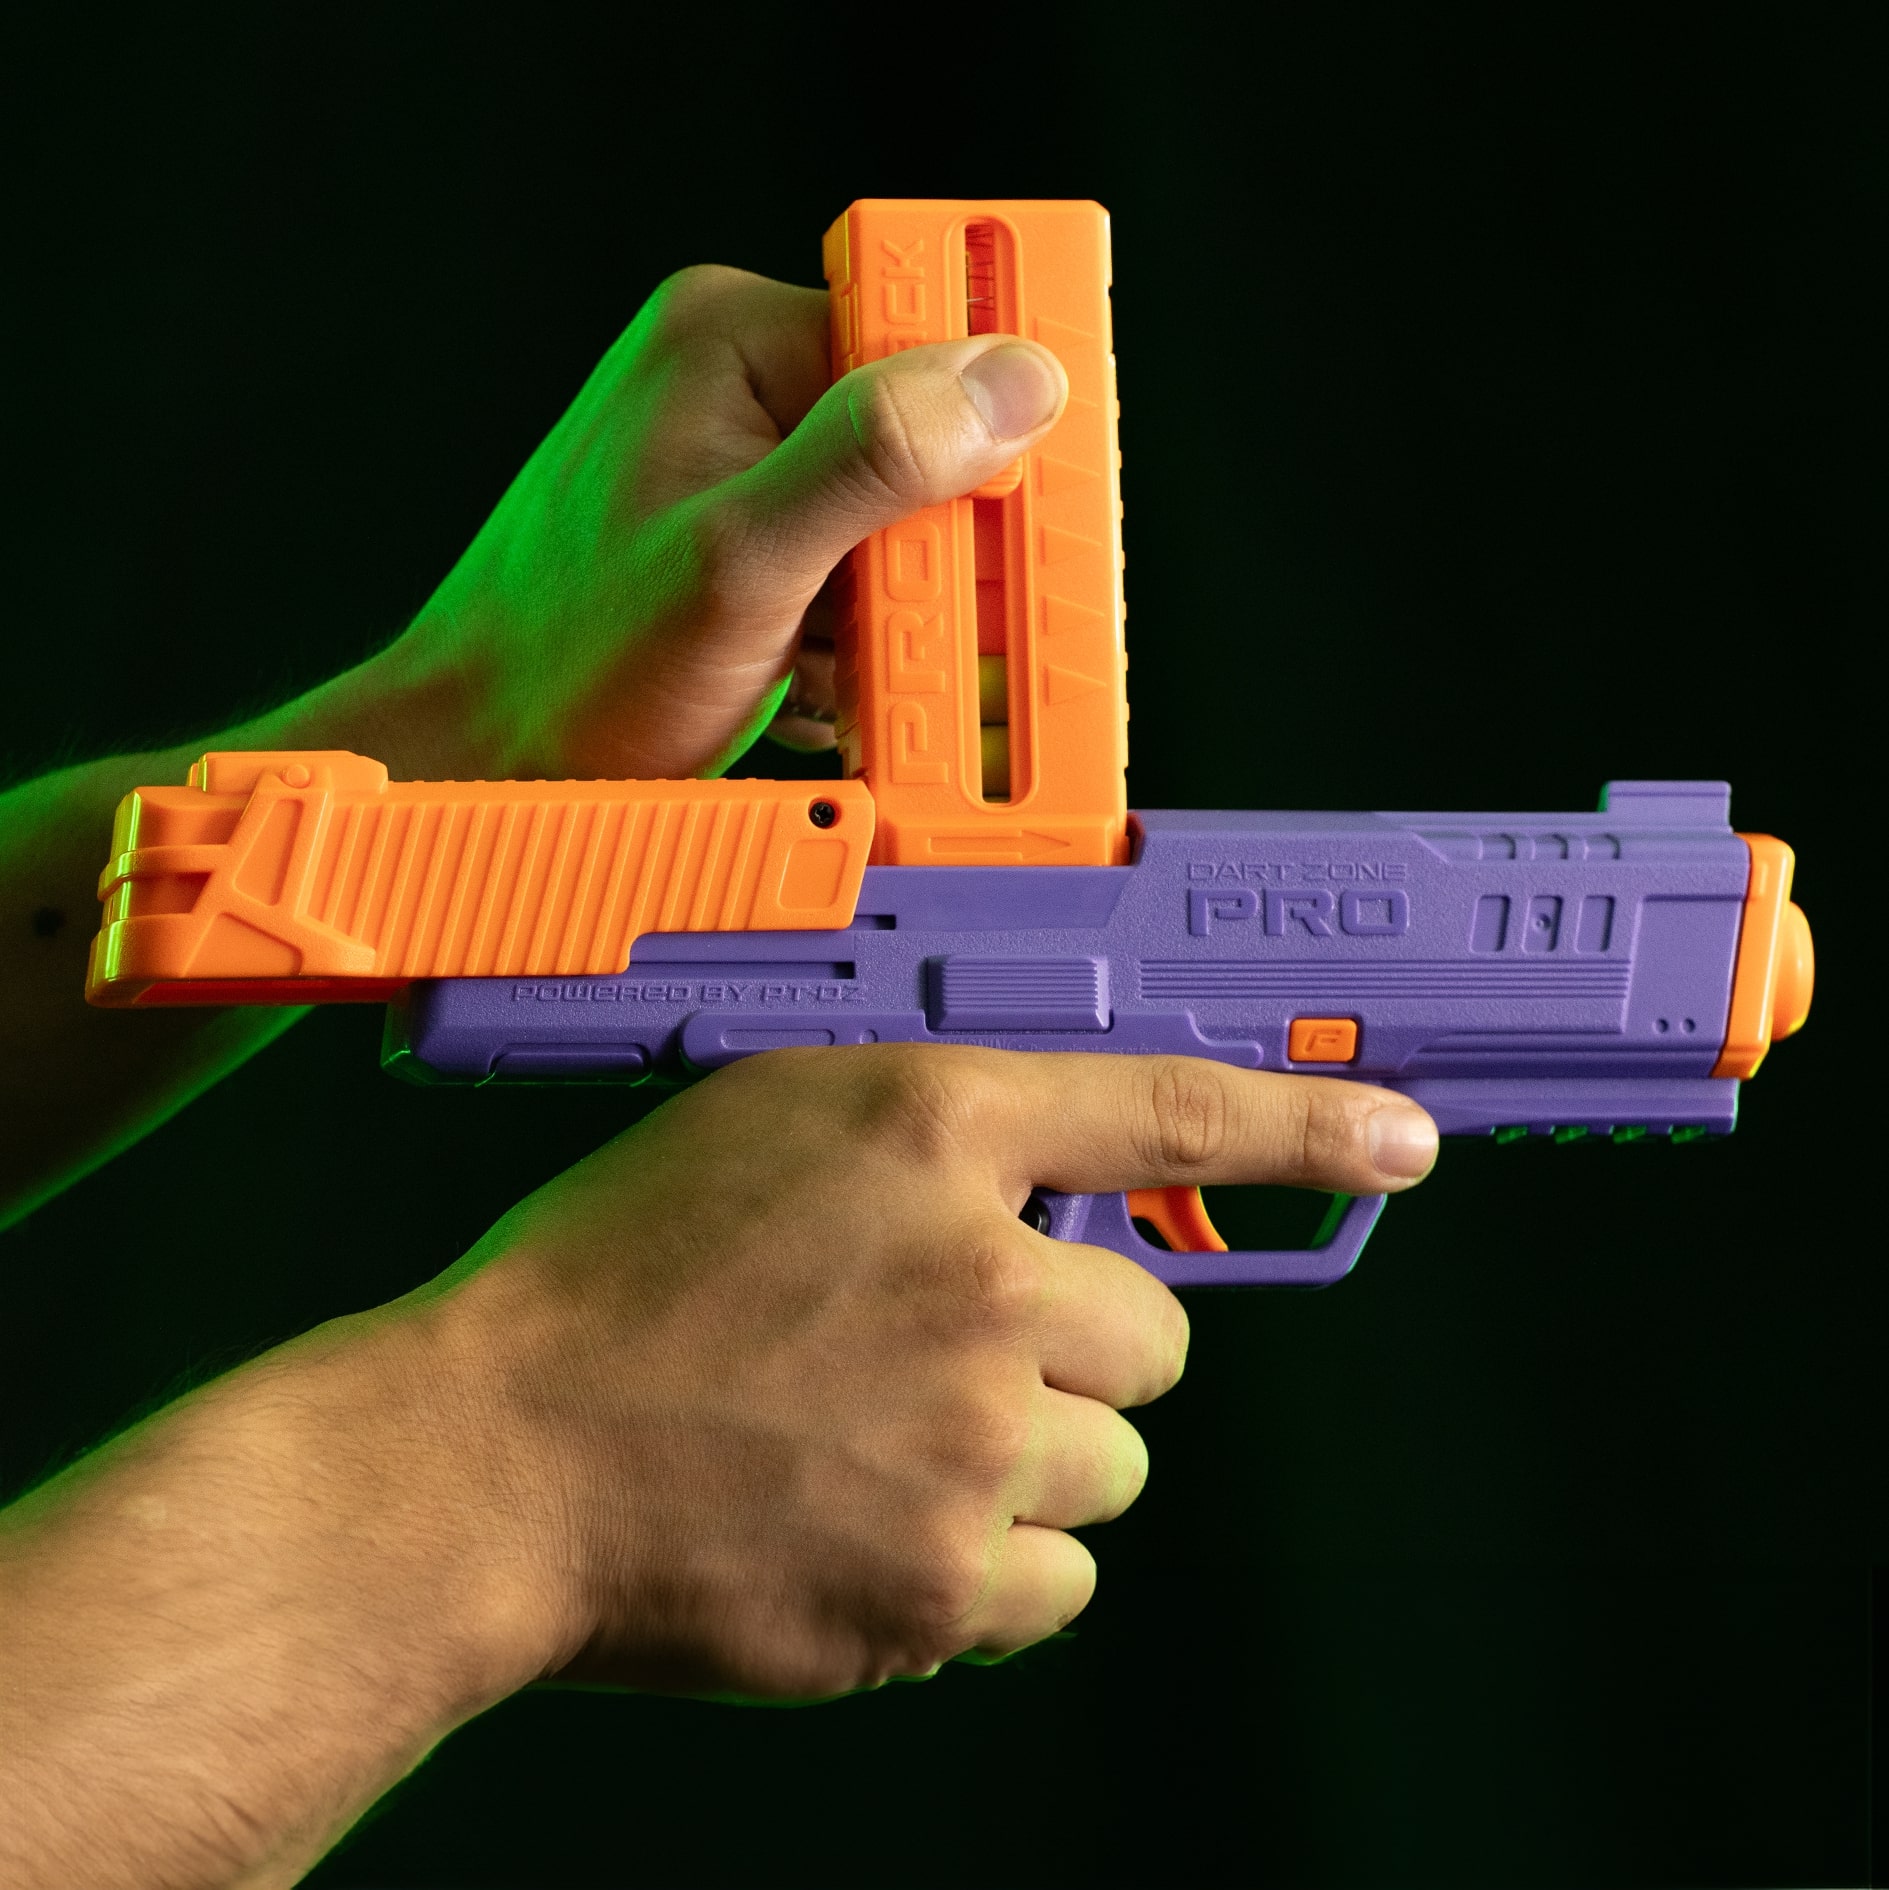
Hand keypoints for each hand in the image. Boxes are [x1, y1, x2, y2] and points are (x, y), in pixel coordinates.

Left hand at [388, 267, 1067, 781]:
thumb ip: (875, 461)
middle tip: (917, 622)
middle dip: (940, 546)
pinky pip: (857, 562)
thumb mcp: (743, 563)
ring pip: (900, 513)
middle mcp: (742, 380)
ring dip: (901, 605)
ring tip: (844, 663)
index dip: (993, 429)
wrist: (487, 754)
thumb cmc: (570, 662)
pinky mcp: (750, 535)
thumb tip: (1009, 382)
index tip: (1018, 519)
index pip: (929, 336)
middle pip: (925, 433)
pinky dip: (861, 632)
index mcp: (734, 339)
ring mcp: (744, 460)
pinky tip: (819, 674)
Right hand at [419, 1046, 1440, 1698]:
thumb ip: (943, 1136)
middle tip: (944, 1362)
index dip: (1306, 1121)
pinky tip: (872, 1527)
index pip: (1171, 1102)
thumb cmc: (616, 1279)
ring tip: (879, 1448)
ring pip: (1113, 1467)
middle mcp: (977, 1269)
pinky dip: (989, 1565)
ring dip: (1028, 1464)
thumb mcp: (775, 1128)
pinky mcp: (948, 1578)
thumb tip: (1076, 1186)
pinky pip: (1060, 1577)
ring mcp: (972, 1434)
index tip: (1400, 1137)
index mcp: (929, 1126)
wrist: (490, 1458)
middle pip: (1156, 1340)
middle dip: (1075, 1357)